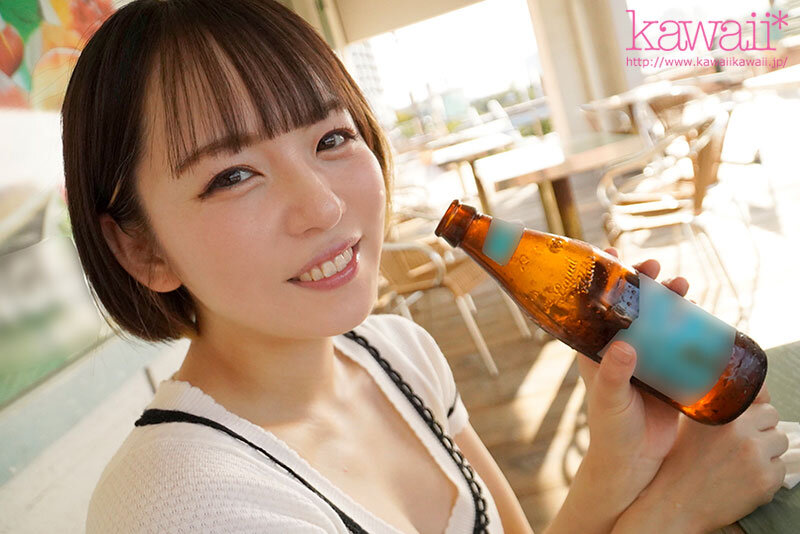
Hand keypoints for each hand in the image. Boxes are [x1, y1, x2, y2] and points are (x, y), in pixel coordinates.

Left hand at [578, 249, 689, 486]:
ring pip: (657, 320)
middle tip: (655, 268)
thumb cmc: (611, 431)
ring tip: (683, 284)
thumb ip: (614, 376)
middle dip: (643, 284)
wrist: (634, 462)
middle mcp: (619, 350)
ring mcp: (645, 359)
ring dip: (669, 300)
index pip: (596, 307)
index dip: (603, 280)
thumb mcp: (609, 401)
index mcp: (596, 351)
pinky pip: (678, 343)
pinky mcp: (667, 373)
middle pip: (631, 308)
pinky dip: (688, 325)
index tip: (612, 255)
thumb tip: (623, 348)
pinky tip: (700, 314)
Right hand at [614, 385, 788, 533]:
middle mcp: (739, 430)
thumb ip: (712, 402)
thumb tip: (738, 390)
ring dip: (766, 451)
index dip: (753, 404)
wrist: (675, 502)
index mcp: (720, 411)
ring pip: (779, 442)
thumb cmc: (679, 462)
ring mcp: (754, 455)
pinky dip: (766, 475)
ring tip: (739, 462)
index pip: (758, 394)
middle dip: (759, 428)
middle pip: (771, 416)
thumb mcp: (689, 422)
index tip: (748, 415)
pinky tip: (742, 479)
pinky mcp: (765, 479)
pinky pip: (780, 468)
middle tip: (738, 444)